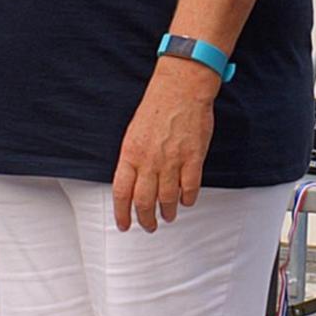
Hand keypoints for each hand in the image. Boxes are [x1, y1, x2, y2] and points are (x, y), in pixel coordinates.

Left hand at [111, 59, 218, 232]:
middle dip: (146, 219)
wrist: (181, 89)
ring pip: (167, 199)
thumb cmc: (157, 107)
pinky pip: (190, 188)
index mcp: (131, 153)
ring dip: (167, 212)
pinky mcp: (193, 158)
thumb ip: (132, 159)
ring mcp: (172, 160)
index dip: (122, 213)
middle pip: (144, 201)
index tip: (124, 225)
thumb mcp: (133, 133)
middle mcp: (149, 160)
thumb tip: (132, 183)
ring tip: (168, 217)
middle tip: (149, 226)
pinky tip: (186, 201)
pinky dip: (188, 199)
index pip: (122, 192)